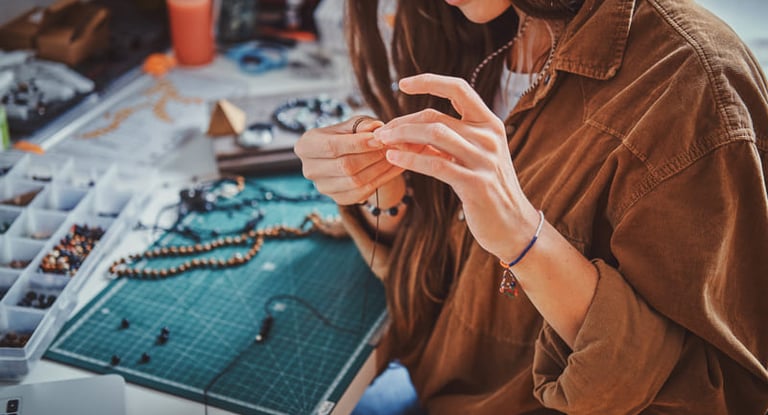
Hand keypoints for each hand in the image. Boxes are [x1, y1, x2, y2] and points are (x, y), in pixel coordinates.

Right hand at [294, 116, 404, 204]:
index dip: (357, 144)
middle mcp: (309, 169)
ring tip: (395, 156)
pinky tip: (394, 168)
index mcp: (305, 146)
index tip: (380, 139)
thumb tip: (376, 129)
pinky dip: (381, 180)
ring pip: (355, 181)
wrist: (349, 155)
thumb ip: (363, 125)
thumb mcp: (353, 124)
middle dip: (372, 156)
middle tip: (392, 147)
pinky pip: (362, 193)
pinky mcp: (338, 199)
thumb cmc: (349, 135)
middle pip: (344, 166)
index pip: (332, 147)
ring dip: (379, 169)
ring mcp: (322, 187)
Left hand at [372, 73, 539, 261]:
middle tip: (382, 132)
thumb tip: (411, 128)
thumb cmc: (488, 189)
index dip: (429, 81)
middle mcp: (489, 137)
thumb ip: (451, 139)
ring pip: (434, 135)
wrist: (513, 225)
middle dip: (402, 122)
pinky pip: (435, 165)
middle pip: (436, 117)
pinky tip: (393, 159)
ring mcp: (484, 160)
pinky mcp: (475, 184)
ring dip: (402, 137)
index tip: (402, 83)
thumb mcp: (473, 157)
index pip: (459, 89)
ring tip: (383, 142)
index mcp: (490, 124)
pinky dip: (409, 160)